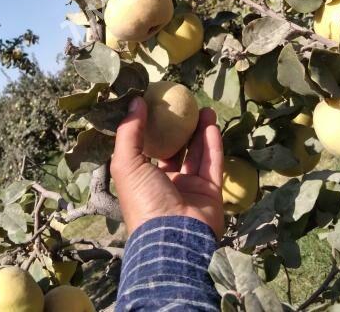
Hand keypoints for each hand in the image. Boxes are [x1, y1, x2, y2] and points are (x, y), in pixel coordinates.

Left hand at [111, 97, 223, 236]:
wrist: (174, 237)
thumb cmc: (144, 199)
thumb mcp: (126, 163)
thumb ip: (129, 131)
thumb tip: (135, 101)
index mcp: (143, 179)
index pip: (148, 149)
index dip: (152, 127)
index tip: (157, 105)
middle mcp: (166, 183)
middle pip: (176, 149)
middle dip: (180, 128)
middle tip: (184, 106)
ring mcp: (190, 188)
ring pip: (197, 154)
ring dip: (200, 131)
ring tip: (203, 109)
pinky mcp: (210, 192)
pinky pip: (212, 163)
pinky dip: (213, 144)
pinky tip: (212, 123)